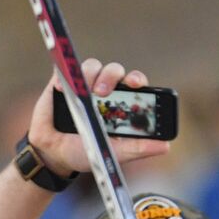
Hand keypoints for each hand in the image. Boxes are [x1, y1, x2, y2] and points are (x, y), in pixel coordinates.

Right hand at [27, 59, 169, 176]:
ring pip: (92, 66)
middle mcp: (107, 91)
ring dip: (88, 74)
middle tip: (102, 92)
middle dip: (111, 76)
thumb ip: (137, 148)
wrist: (53, 153)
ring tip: (82, 92)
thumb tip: (165, 146)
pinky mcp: (64, 81)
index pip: (135, 84)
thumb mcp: (113, 153)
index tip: (135, 84)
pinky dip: (66, 74)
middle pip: (115, 71)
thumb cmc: (88, 151)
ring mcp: (84, 84)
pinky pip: (67, 68)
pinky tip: (61, 88)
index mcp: (123, 105)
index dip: (137, 79)